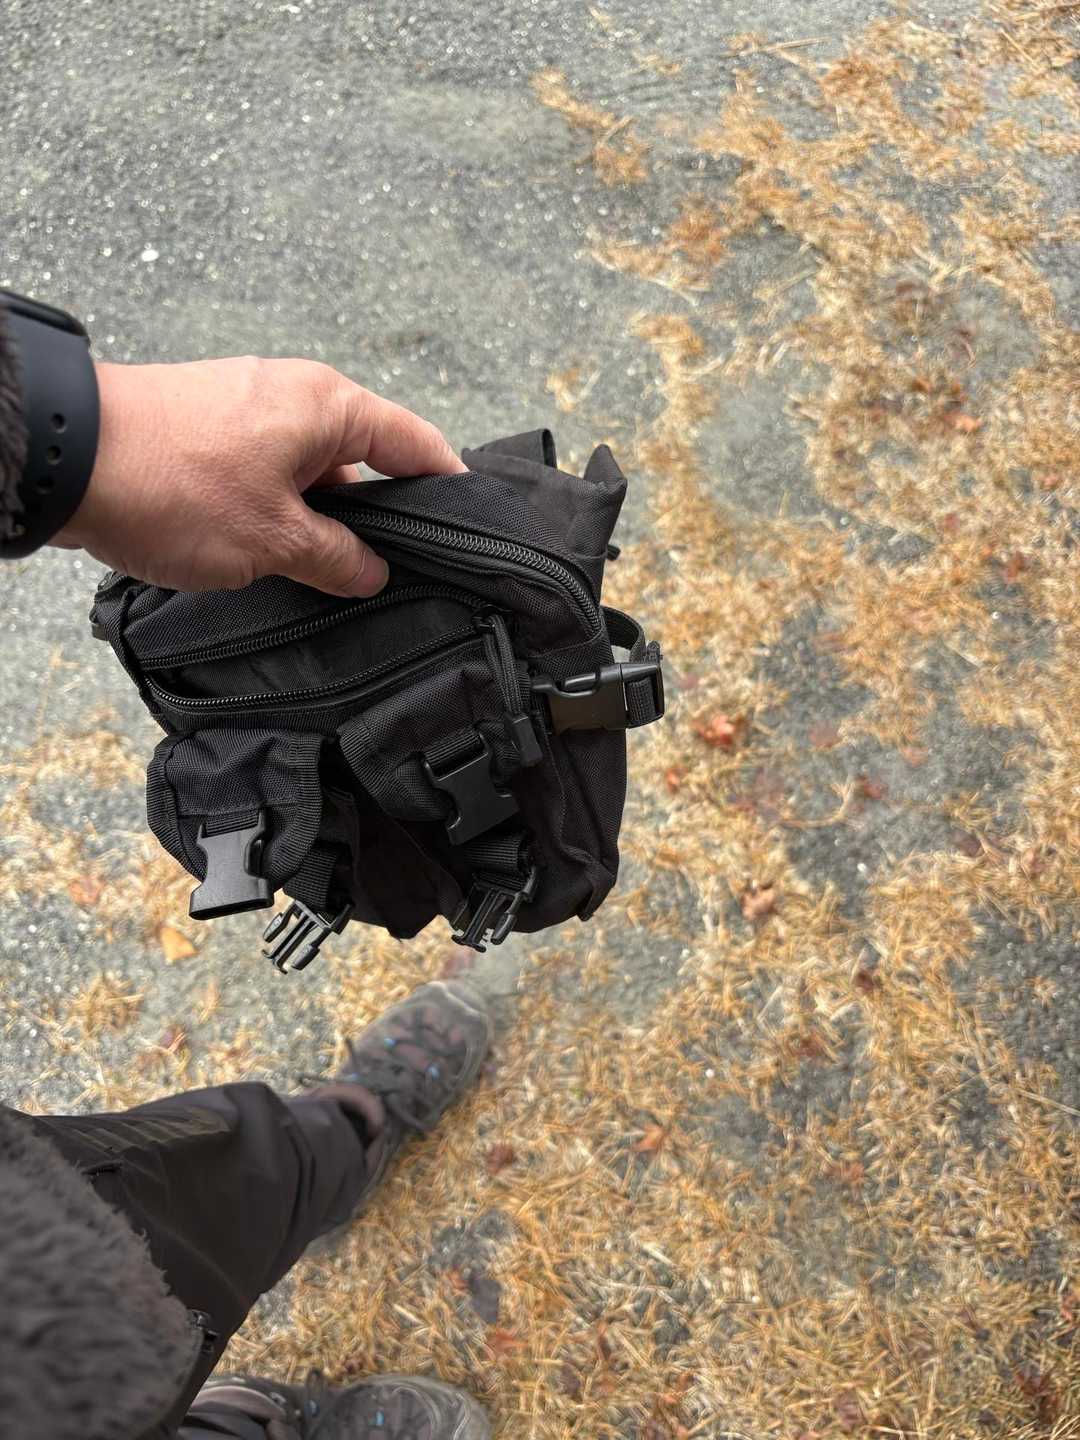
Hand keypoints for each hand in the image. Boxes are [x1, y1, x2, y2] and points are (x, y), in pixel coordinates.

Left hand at [55, 356, 465, 592]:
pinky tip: (274, 556)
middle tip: (394, 574)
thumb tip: (374, 572)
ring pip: (313, 473)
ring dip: (321, 521)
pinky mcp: (212, 431)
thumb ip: (337, 558)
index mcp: (329, 405)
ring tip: (324, 575)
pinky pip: (270, 473)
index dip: (447, 487)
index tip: (471, 528)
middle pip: (365, 460)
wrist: (65, 458)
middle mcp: (296, 396)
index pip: (416, 442)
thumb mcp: (273, 539)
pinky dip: (281, 511)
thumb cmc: (174, 484)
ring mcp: (251, 410)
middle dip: (378, 518)